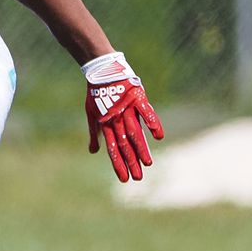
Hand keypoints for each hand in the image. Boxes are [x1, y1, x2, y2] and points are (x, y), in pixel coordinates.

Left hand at [82, 52, 164, 181]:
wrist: (102, 71)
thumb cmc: (97, 95)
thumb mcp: (92, 115)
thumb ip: (95, 133)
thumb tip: (93, 152)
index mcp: (106, 125)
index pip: (113, 149)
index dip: (118, 164)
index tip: (124, 179)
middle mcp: (117, 119)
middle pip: (125, 144)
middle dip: (131, 162)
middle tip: (138, 178)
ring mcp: (127, 109)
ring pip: (135, 132)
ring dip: (141, 148)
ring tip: (148, 163)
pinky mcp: (137, 98)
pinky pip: (146, 112)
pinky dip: (152, 122)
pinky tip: (159, 136)